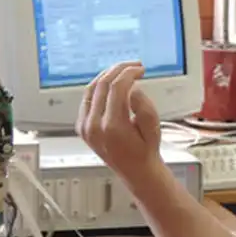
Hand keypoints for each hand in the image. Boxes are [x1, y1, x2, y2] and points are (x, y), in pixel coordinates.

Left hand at [75, 61, 161, 180]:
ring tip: (123, 71)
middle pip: (102, 84)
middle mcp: (94, 126)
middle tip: (133, 65)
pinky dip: (99, 87)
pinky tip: (112, 84)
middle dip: (119, 70)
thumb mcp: (153, 128)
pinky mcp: (82, 126)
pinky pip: (87, 99)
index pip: (117, 87)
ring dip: (108, 75)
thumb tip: (132, 88)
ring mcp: (85, 127)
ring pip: (92, 89)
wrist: (135, 171)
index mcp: (112, 127)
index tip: (140, 69)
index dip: (129, 73)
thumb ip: (144, 106)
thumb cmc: (145, 151)